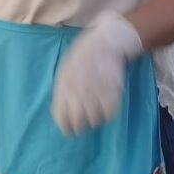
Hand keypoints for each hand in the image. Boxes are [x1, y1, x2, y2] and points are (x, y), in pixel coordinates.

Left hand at [51, 10, 144, 135]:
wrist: (105, 43)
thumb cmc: (83, 57)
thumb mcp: (65, 71)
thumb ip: (63, 92)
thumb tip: (62, 114)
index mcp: (64, 87)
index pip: (61, 117)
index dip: (66, 128)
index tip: (70, 131)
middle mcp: (78, 92)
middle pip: (78, 123)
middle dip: (81, 127)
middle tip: (85, 123)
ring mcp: (95, 92)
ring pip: (94, 120)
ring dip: (95, 119)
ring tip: (96, 110)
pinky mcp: (112, 92)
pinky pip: (109, 114)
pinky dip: (108, 114)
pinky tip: (107, 106)